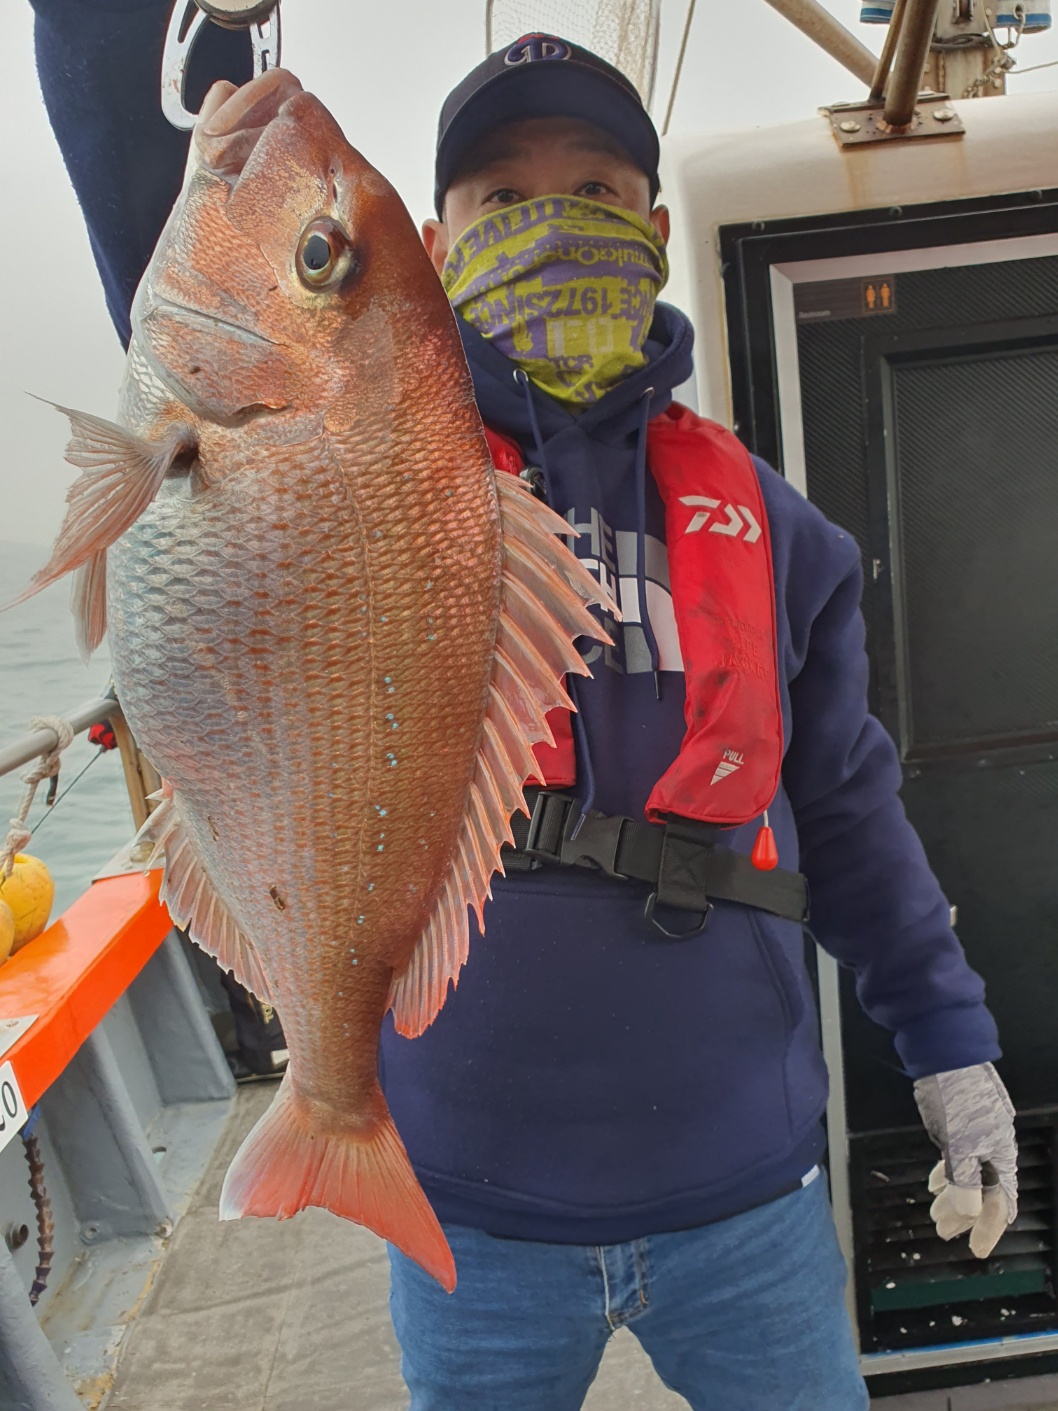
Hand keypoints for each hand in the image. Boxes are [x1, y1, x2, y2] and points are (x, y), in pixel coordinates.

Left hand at [913, 1062, 1016, 1258]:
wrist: (945, 1050)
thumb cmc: (953, 1096)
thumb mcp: (958, 1143)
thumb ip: (965, 1180)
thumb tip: (968, 1214)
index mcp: (1000, 1154)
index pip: (1001, 1203)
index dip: (990, 1229)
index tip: (976, 1250)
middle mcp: (994, 1147)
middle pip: (985, 1192)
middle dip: (965, 1216)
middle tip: (944, 1233)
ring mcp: (978, 1133)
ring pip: (970, 1175)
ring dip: (953, 1197)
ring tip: (935, 1214)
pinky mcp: (961, 1122)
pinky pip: (959, 1158)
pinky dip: (948, 1174)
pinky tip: (934, 1184)